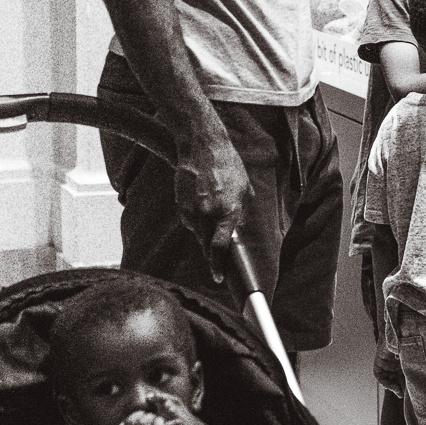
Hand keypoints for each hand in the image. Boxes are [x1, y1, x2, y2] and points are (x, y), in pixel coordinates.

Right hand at [173, 117, 250, 270]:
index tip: (217, 277)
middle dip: (211, 252)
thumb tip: (239, 226)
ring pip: (197, 233)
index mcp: (228, 211)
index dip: (218, 266)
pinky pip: (188, 220)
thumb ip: (242, 210)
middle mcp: (209, 213)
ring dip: (204, 234)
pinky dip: (195, 220)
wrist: (203, 146)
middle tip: (216, 255)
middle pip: (206, 245)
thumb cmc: (228, 165)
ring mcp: (192, 209)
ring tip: (210, 217)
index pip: (219, 247)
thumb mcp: (245, 188)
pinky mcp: (180, 203)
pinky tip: (201, 207)